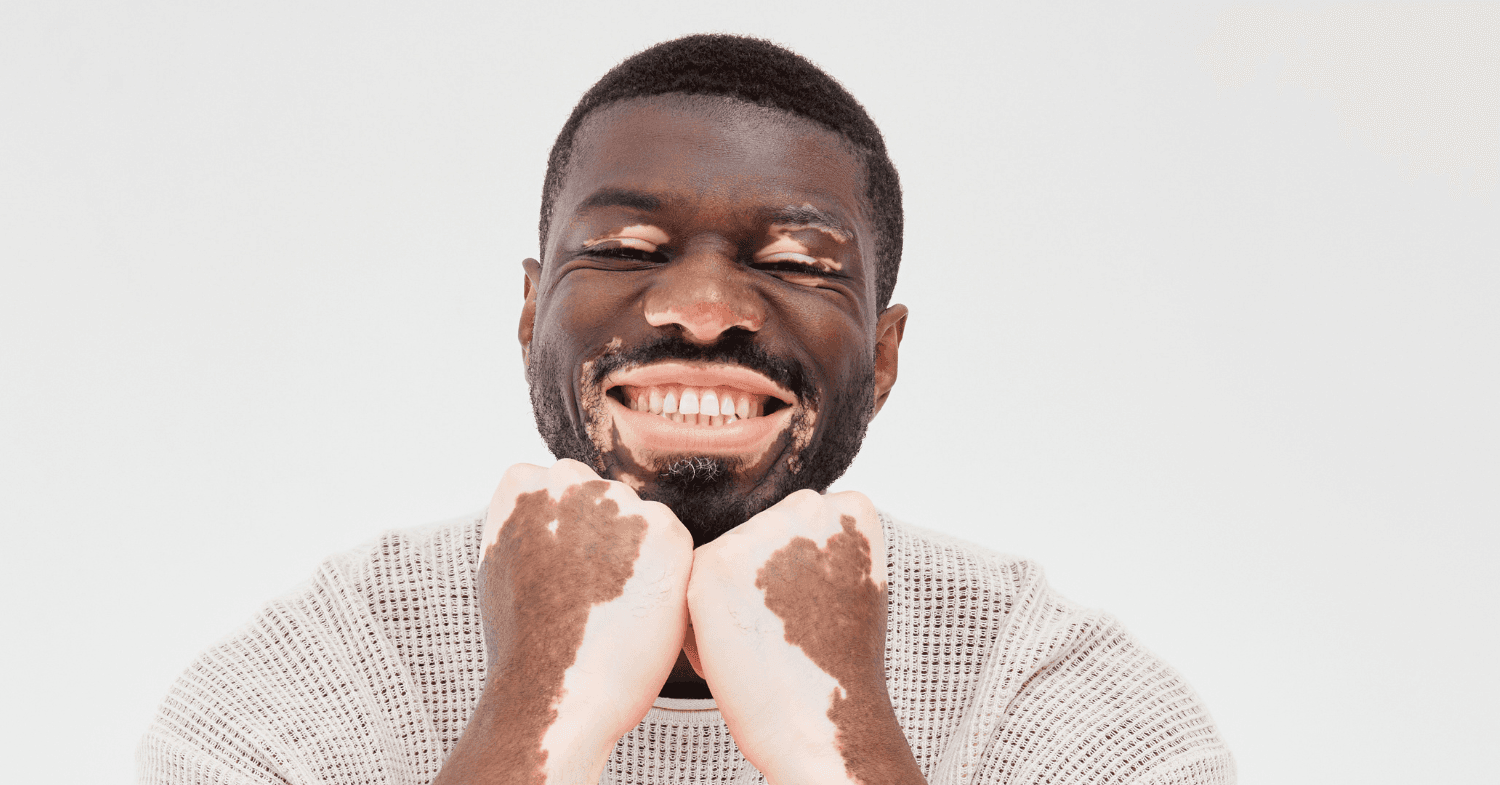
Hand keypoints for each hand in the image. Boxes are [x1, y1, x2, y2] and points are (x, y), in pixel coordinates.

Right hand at [437, 459, 693, 784]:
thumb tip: (550, 502)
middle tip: (591, 592)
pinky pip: (671, 542)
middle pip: (602, 496)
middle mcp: (569, 478)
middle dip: (603, 532)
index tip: (561, 568)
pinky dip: (664, 571)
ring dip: (636, 549)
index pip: (559, 483)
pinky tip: (638, 606)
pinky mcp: (665, 530)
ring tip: (613, 603)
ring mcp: (619, 501)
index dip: (566, 531)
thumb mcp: (502, 561)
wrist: (553, 690)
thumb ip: (527, 519)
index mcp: (522, 484)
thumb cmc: (524, 641)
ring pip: (639, 516)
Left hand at [686, 490, 923, 784]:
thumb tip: (768, 531)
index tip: (814, 611)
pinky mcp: (714, 562)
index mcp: (851, 510)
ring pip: (723, 559)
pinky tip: (737, 650)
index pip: (797, 524)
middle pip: (757, 536)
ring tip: (761, 642)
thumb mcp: (848, 582)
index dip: (795, 576)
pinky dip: (700, 623)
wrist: (820, 724)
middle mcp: (808, 507)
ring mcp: (760, 531)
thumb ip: (817, 543)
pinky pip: (689, 582)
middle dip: (756, 581)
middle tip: (783, 632)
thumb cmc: (833, 667)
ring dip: (727, 599)